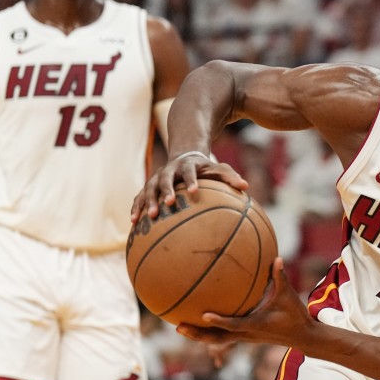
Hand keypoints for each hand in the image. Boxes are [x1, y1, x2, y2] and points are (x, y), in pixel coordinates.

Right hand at [130, 152, 248, 221]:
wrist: (185, 156)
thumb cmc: (206, 168)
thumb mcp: (219, 169)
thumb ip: (230, 176)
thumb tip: (246, 186)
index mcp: (186, 166)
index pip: (188, 171)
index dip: (191, 180)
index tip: (194, 191)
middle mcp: (168, 170)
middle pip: (164, 179)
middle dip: (165, 191)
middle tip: (168, 204)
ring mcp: (156, 178)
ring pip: (148, 188)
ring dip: (147, 202)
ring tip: (146, 218)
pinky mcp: (149, 187)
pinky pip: (139, 197)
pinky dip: (136, 207)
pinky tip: (133, 223)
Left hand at [178, 259, 309, 347]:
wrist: (301, 336)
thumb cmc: (295, 315)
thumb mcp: (288, 295)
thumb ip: (280, 277)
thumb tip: (276, 258)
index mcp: (255, 325)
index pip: (234, 325)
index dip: (219, 321)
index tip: (204, 315)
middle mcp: (245, 334)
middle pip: (216, 338)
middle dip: (197, 334)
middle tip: (178, 327)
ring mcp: (243, 337)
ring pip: (216, 340)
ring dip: (198, 335)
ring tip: (179, 326)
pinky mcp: (244, 336)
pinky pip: (222, 335)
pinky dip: (208, 330)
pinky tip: (197, 321)